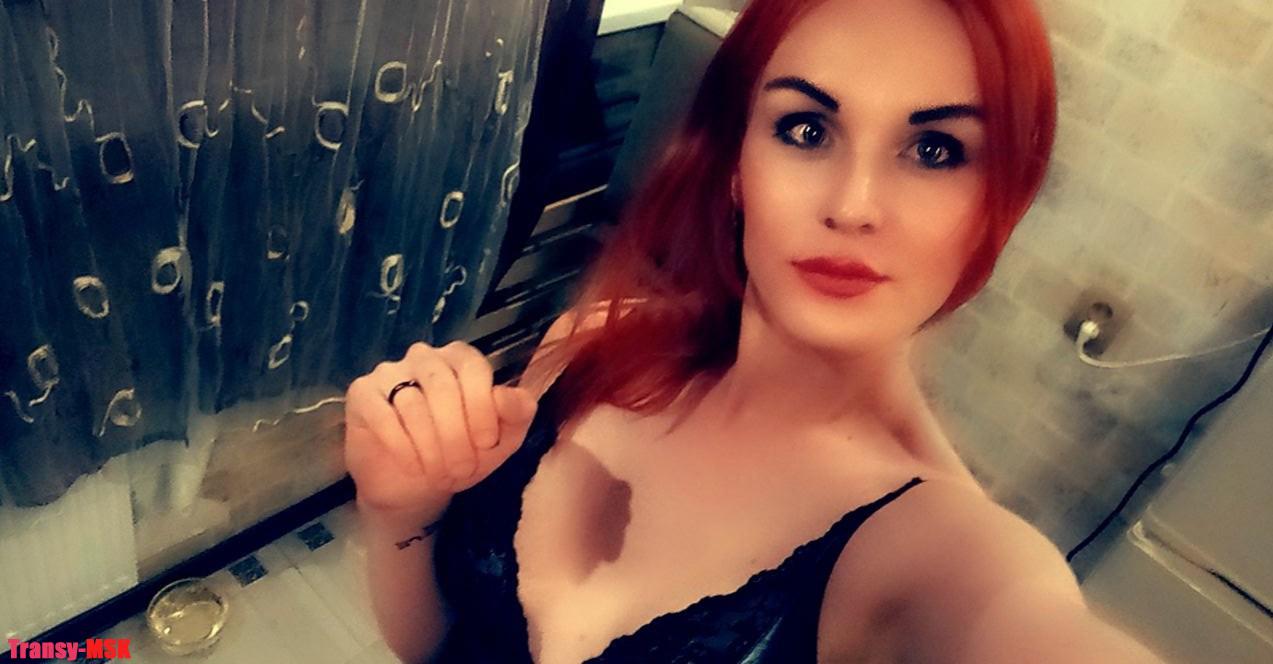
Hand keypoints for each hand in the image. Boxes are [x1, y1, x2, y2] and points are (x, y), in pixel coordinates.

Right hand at [343, 341, 538, 514]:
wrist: (416, 486)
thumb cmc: (462, 454)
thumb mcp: (502, 439)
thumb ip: (517, 413)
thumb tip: (510, 396)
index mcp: (460, 359)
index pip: (473, 368)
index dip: (482, 408)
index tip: (487, 445)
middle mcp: (424, 357)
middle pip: (443, 386)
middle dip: (456, 435)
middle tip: (462, 470)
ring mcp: (389, 372)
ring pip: (413, 403)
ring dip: (430, 447)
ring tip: (440, 474)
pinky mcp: (362, 395)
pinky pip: (383, 416)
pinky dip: (402, 446)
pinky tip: (413, 466)